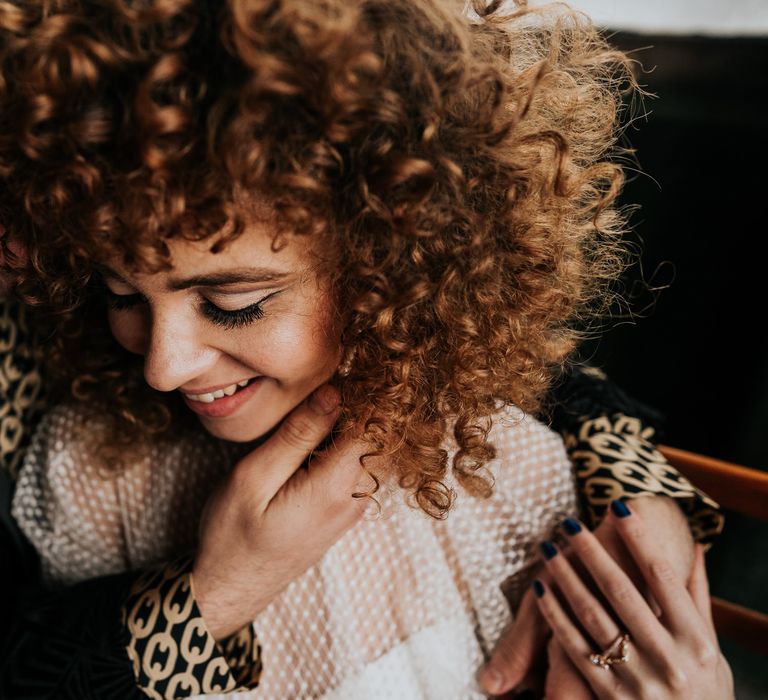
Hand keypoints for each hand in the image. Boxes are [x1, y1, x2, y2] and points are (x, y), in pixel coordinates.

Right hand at [192, 384, 370, 639]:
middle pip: (375, 435)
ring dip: (349, 425)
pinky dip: (344, 445)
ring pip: (369, 451)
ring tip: (317, 406)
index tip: (344, 370)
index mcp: (335, 486)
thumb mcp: (253, 478)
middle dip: (357, 405)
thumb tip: (333, 394)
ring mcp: (353, 507)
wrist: (232, 588)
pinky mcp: (344, 510)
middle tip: (326, 382)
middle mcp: (355, 497)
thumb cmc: (233, 535)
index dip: (361, 393)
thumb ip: (296, 436)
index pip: (372, 424)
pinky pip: (358, 467)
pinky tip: (316, 436)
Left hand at [533, 504, 733, 698]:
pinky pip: (574, 647)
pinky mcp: (609, 696)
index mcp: (696, 639)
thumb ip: (699, 599)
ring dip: (566, 577)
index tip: (619, 505)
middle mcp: (667, 657)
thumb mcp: (714, 650)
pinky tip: (541, 588)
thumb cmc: (706, 692)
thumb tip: (694, 548)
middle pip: (620, 590)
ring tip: (548, 548)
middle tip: (569, 523)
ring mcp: (637, 678)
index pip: (662, 575)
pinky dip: (556, 615)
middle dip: (592, 551)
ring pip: (592, 615)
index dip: (639, 537)